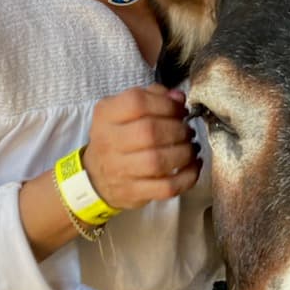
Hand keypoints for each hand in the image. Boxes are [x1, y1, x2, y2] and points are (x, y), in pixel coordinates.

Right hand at [82, 85, 200, 210]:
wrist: (96, 176)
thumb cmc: (118, 137)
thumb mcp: (124, 110)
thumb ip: (152, 97)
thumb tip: (179, 98)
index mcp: (106, 115)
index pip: (137, 102)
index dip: (166, 104)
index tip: (180, 110)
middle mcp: (109, 141)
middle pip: (150, 132)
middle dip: (178, 130)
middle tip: (188, 131)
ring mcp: (120, 170)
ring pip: (158, 161)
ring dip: (184, 153)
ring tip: (191, 148)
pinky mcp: (133, 192)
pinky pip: (166, 187)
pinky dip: (187, 177)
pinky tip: (193, 167)